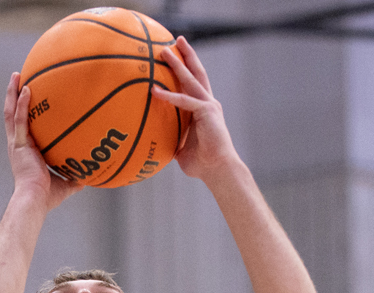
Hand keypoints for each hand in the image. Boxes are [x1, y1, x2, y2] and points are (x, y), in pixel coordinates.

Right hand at [4, 73, 81, 210]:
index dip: (22, 113)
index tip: (27, 98)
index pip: (22, 127)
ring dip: (13, 93)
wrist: (34, 200)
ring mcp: (16, 144)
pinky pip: (19, 120)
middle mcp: (17, 145)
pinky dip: (22, 104)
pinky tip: (26, 89)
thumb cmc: (46, 197)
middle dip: (14, 96)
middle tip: (19, 79)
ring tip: (17, 75)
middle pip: (12, 115)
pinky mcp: (19, 145)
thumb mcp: (64, 185)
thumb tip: (89, 177)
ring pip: (10, 113)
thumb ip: (74, 179)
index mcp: (25, 152)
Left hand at [154, 37, 238, 180]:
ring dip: (178, 63)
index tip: (175, 57)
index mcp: (204, 110)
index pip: (193, 85)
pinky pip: (184, 101)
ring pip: (191, 78)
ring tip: (165, 50)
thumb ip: (173, 142)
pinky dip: (169, 96)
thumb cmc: (202, 165)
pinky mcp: (207, 111)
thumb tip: (157, 146)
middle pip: (196, 73)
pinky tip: (155, 91)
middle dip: (186, 55)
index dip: (185, 70)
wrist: (218, 170)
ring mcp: (209, 105)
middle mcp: (208, 103)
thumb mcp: (182, 151)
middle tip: (175, 41)